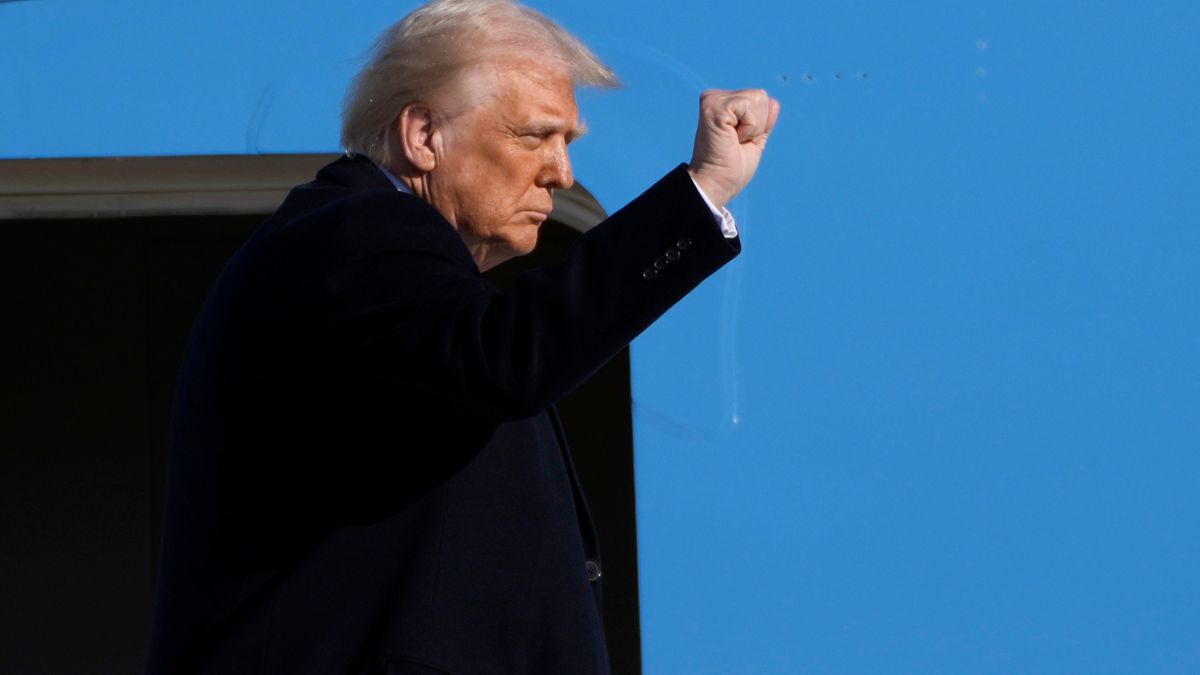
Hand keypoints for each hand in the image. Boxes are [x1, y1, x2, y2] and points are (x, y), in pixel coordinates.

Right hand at [688, 89, 780, 209]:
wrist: (717, 184)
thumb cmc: (731, 168)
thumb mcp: (754, 140)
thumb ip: (762, 121)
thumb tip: (773, 102)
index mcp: (722, 104)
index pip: (761, 99)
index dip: (759, 125)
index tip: (738, 142)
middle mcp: (715, 98)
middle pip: (761, 96)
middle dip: (758, 125)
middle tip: (736, 142)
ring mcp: (713, 100)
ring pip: (758, 99)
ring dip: (753, 127)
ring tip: (733, 140)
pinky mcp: (715, 106)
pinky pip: (749, 106)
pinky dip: (749, 127)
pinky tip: (732, 138)